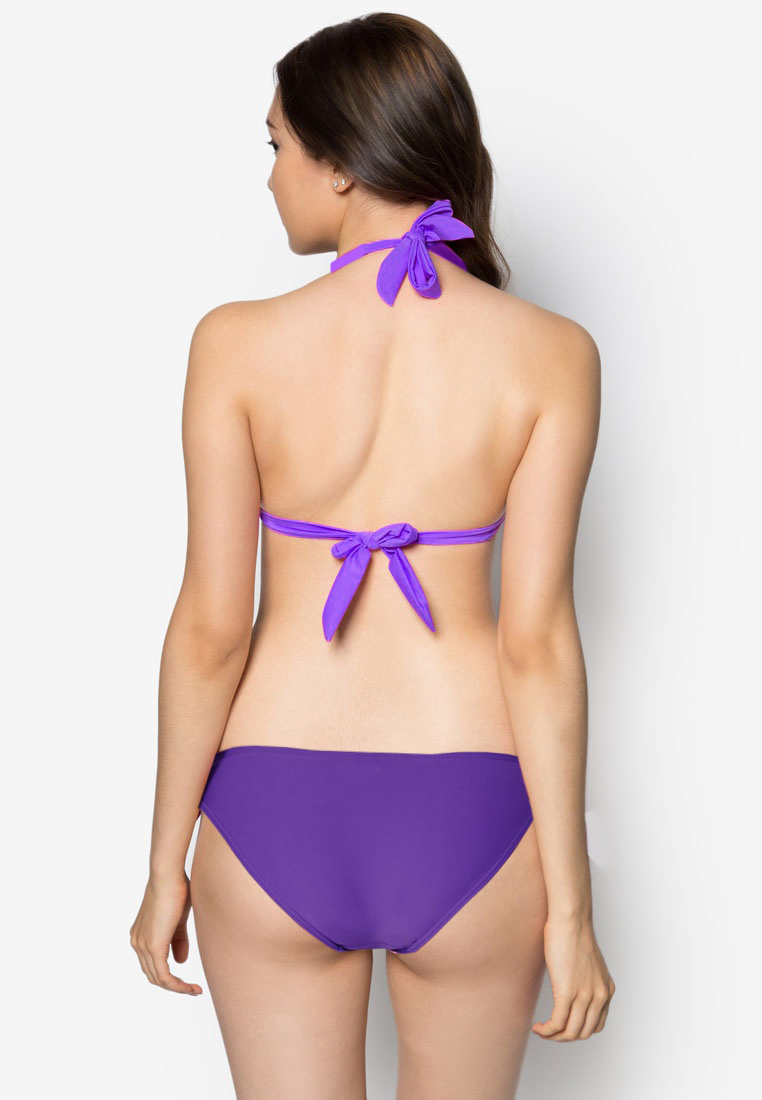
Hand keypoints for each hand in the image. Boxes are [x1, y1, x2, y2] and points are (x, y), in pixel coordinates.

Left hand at [129, 873, 202, 995]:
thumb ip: (177, 941)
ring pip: (158, 978)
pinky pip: (164, 976)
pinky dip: (177, 985)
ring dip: (178, 988)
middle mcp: (137, 942)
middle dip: (174, 985)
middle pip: (153, 975)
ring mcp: (142, 945)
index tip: (188, 981)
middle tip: (193, 990)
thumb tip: (180, 962)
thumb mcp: (178, 920)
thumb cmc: (175, 889)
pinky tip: (191, 988)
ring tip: (195, 991)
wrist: (168, 875)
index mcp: (140, 935)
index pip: (152, 964)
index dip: (169, 975)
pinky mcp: (153, 946)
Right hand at [532, 914, 614, 1039]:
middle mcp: (600, 996)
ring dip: (554, 1036)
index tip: (563, 1026)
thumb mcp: (588, 962)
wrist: (571, 919)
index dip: (578, 1030)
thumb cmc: (574, 933)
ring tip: (542, 1031)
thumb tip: (570, 986)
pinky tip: (538, 1027)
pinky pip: (557, 1023)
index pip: (596, 1024)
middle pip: (583, 1032)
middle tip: (549, 1031)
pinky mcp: (567, 992)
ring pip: (570, 1032)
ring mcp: (585, 996)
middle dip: (565, 1036)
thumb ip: (585, 979)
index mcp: (606, 989)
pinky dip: (547, 1030)